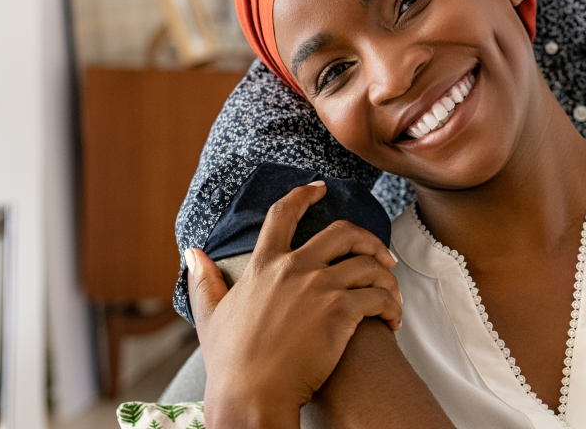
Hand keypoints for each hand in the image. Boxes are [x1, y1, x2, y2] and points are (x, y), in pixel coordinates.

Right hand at [188, 181, 402, 427]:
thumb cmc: (230, 365)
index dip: (303, 195)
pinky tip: (392, 319)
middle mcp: (294, 269)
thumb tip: (193, 252)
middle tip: (382, 255)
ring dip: (387, 278)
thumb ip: (204, 281)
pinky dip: (392, 306)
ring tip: (391, 296)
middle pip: (343, 232)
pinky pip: (380, 296)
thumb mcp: (210, 317)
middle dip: (369, 238)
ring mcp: (320, 288)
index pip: (283, 215)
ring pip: (370, 264)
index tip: (320, 189)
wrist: (251, 397)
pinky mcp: (341, 312)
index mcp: (264, 266)